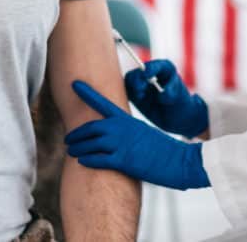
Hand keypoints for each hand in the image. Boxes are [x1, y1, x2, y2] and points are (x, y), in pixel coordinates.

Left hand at [65, 80, 209, 190]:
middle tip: (67, 138)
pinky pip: (98, 160)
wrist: (179, 160)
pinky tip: (81, 162)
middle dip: (76, 134)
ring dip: (78, 149)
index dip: (87, 93)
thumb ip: (126, 131)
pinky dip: (88, 160)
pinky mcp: (123, 161)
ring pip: (91, 144)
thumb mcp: (143, 132)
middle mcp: (122, 129)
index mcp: (127, 120)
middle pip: (91, 128)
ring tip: (71, 152)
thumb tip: (112, 134)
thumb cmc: (162, 149)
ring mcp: (122, 144)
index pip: (103, 102)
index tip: (74, 85)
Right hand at [125, 59, 208, 138]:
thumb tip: (161, 94)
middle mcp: (151, 74)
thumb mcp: (180, 96)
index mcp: (164, 69)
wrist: (178, 118)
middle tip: (141, 89)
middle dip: (137, 79)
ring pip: (130, 80)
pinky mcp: (135, 95)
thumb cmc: (181, 103)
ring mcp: (142, 84)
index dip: (150, 69)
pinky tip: (138, 100)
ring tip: (140, 96)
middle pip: (138, 71)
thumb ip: (171, 93)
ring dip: (132, 87)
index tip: (147, 76)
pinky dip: (128, 94)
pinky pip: (126, 91)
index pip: (155, 66)